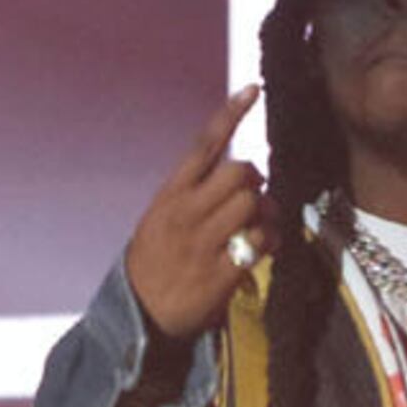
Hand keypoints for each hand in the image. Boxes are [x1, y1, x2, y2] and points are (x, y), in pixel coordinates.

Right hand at [123, 85, 269, 342]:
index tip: (253, 88)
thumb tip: (241, 173)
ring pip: (254, 204)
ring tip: (256, 226)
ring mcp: (202, 244)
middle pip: (242, 172)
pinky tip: (259, 249)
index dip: (230, 114)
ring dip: (266, 212)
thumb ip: (193, 194)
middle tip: (250, 198)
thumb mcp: (160, 220)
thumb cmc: (155, 262)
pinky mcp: (219, 273)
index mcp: (169, 197)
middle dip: (256, 181)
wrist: (137, 318)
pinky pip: (261, 242)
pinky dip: (269, 241)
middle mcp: (184, 215)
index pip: (203, 146)